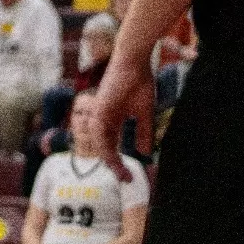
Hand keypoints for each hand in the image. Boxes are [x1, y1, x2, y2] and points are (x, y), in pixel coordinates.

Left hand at [92, 52, 146, 181]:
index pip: (111, 146)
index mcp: (111, 120)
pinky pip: (98, 131)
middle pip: (103, 147)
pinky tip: (111, 156)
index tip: (129, 175)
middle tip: (125, 180)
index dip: (118, 161)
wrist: (135, 64)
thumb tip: (144, 152)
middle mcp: (102, 118)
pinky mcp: (99, 107)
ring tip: (120, 172)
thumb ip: (143, 133)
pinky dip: (103, 144)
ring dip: (108, 158)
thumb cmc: (139, 84)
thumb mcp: (144, 114)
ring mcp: (98, 112)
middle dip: (113, 165)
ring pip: (98, 142)